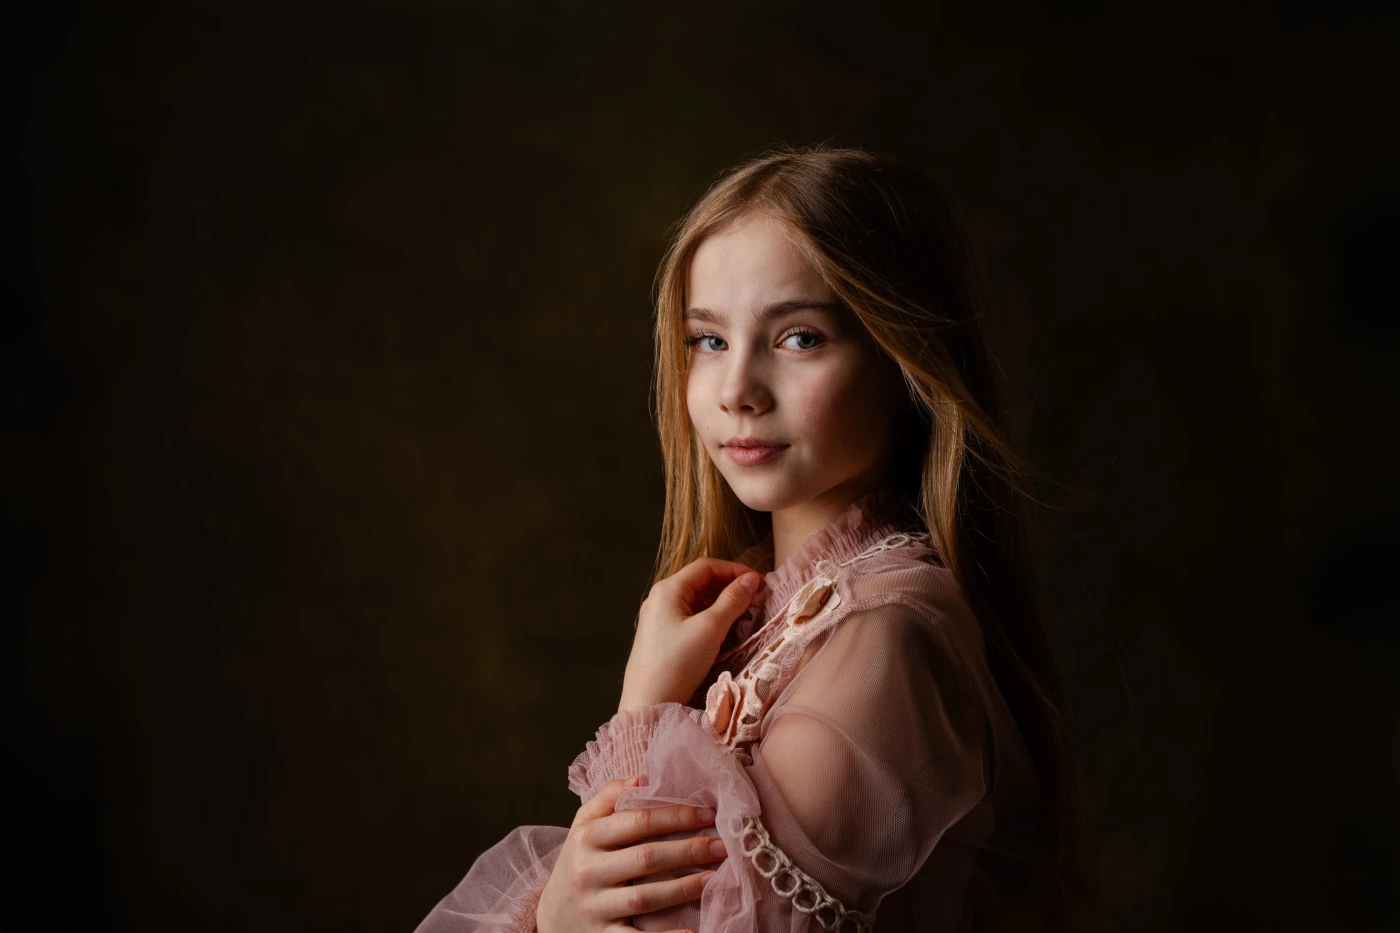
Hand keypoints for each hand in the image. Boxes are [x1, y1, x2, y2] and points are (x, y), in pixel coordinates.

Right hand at [536, 775, 728, 932]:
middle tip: (722, 846)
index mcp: (587, 838)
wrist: (551, 918)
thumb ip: (609, 797)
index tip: (708, 814)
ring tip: (715, 879)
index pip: (638, 821)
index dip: (676, 816)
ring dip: (684, 888)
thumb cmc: (579, 863)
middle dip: (689, 850)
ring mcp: (595, 907)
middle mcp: (588, 871)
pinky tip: (693, 932)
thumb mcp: (583, 826)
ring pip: (645, 897)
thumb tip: (643, 777)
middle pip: (646, 857)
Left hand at [619, 557, 763, 712]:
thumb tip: (751, 580)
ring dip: (724, 603)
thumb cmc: (678, 662)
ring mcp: (661, 619)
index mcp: (668, 589)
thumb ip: (732, 601)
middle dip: (731, 587)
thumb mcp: (710, 628)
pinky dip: (712, 618)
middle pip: (702, 582)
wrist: (648, 703)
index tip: (759, 583)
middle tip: (758, 598)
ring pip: (698, 602)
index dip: (735, 570)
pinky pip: (692, 618)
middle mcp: (661, 599)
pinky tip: (727, 628)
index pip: (706, 567)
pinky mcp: (664, 638)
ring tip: (748, 613)